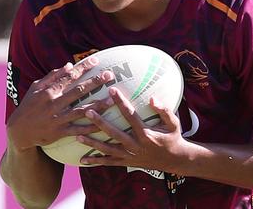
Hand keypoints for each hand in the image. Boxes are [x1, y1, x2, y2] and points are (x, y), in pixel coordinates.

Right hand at [6, 58, 114, 151]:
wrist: (18, 131)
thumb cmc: (28, 106)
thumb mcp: (36, 88)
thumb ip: (53, 76)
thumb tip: (69, 65)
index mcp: (49, 91)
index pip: (69, 76)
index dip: (83, 67)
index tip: (96, 60)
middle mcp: (54, 103)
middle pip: (78, 91)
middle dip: (95, 82)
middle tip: (110, 75)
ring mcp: (58, 118)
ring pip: (81, 111)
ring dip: (98, 105)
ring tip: (112, 100)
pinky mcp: (60, 132)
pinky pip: (78, 129)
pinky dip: (90, 127)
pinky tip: (103, 124)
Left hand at [77, 87, 192, 171]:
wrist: (174, 160)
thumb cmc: (173, 137)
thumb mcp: (174, 123)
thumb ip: (164, 110)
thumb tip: (153, 99)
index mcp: (146, 133)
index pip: (131, 115)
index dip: (121, 102)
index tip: (111, 90)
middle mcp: (136, 145)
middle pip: (114, 133)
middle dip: (100, 122)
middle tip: (87, 111)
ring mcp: (130, 155)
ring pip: (108, 149)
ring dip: (92, 143)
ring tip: (78, 136)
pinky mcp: (127, 162)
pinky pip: (109, 162)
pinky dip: (95, 162)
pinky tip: (82, 159)